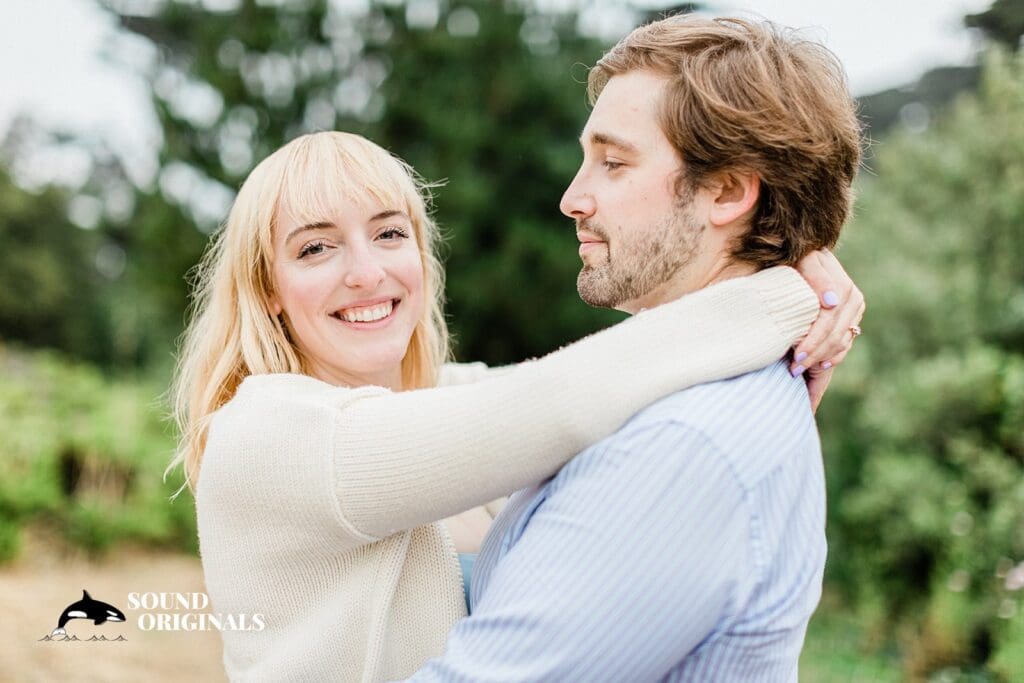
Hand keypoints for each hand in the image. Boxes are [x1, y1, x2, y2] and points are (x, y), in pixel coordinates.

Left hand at [790, 249, 864, 411]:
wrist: (803, 252)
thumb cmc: (794, 257)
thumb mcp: (801, 260)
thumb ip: (816, 276)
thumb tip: (831, 302)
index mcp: (840, 283)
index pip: (829, 318)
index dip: (814, 339)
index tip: (797, 355)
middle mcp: (852, 297)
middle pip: (836, 332)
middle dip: (815, 353)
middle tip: (794, 369)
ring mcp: (855, 306)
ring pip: (842, 339)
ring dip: (822, 357)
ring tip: (800, 370)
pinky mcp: (854, 315)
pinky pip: (847, 340)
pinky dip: (833, 355)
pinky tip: (820, 366)